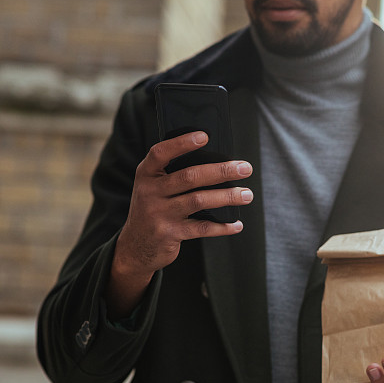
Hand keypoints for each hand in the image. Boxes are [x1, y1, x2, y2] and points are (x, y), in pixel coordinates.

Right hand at [107, 131, 252, 317]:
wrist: (136, 246)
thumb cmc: (154, 209)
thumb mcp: (154, 188)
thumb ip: (174, 174)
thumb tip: (217, 162)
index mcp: (146, 174)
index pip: (161, 153)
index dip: (182, 143)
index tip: (205, 136)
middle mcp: (150, 192)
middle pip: (189, 176)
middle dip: (221, 171)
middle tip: (245, 168)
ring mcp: (159, 213)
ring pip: (198, 200)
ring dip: (226, 197)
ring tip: (247, 195)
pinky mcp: (169, 234)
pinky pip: (201, 228)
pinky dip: (222, 226)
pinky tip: (236, 224)